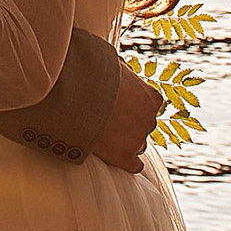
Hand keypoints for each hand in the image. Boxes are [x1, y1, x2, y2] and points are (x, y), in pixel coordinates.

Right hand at [91, 61, 163, 176]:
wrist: (79, 95)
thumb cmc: (95, 75)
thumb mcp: (114, 65)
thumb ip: (124, 71)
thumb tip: (121, 66)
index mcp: (151, 97)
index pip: (151, 104)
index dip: (136, 104)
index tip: (123, 104)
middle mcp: (149, 119)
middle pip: (144, 125)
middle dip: (131, 123)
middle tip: (110, 119)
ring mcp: (137, 139)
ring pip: (139, 145)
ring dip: (127, 142)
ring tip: (108, 137)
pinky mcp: (123, 157)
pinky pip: (134, 165)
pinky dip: (128, 163)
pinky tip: (118, 158)